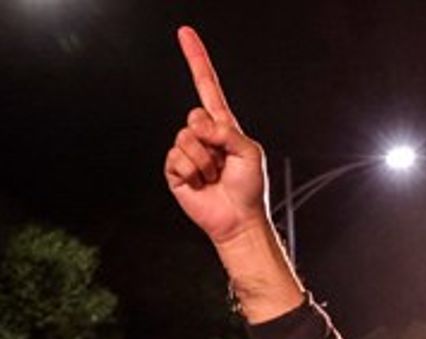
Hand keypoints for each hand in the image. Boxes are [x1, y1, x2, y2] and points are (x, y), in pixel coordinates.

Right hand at [164, 27, 271, 249]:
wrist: (238, 219)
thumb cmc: (249, 187)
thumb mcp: (249, 151)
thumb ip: (227, 131)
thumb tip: (200, 126)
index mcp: (222, 124)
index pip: (206, 85)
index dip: (196, 59)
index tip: (185, 33)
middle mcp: (202, 135)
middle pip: (194, 116)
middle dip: (210, 139)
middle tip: (222, 162)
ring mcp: (187, 152)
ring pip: (185, 140)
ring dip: (205, 162)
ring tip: (214, 176)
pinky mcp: (175, 171)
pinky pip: (176, 159)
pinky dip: (192, 173)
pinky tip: (201, 183)